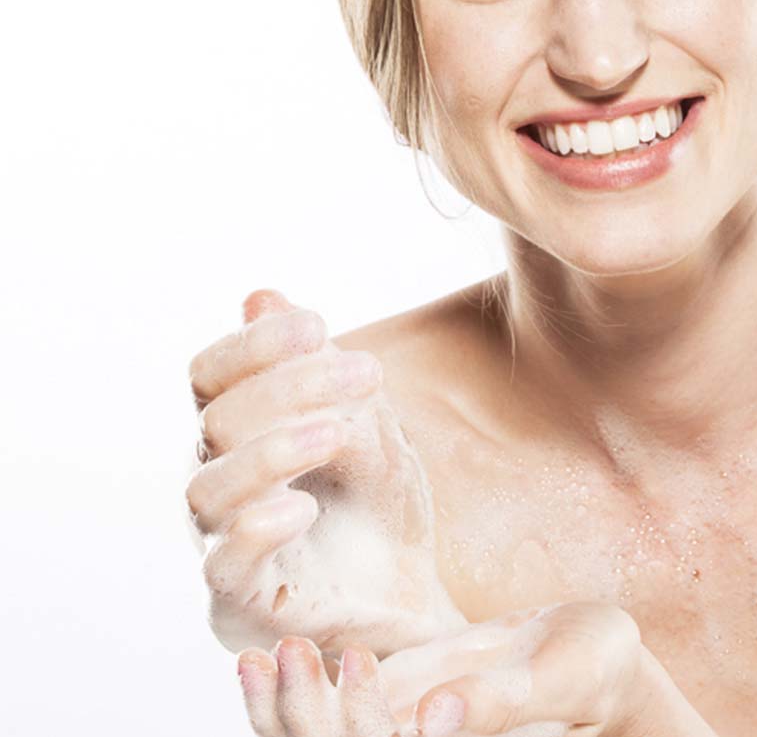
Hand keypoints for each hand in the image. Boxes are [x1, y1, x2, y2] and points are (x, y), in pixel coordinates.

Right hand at [185, 289, 467, 658]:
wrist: (407, 587)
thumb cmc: (375, 500)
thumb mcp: (365, 423)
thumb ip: (317, 370)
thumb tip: (261, 296)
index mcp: (237, 432)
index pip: (212, 376)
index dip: (254, 345)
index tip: (316, 324)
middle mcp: (217, 480)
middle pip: (218, 421)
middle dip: (291, 388)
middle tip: (367, 372)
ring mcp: (222, 541)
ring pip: (210, 489)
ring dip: (271, 452)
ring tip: (335, 432)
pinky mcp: (242, 600)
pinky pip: (225, 566)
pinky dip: (256, 532)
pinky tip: (302, 508)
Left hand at [236, 602, 679, 736]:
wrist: (585, 650)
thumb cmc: (594, 668)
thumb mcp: (560, 678)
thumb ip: (502, 701)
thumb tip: (438, 720)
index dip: (365, 729)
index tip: (359, 660)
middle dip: (306, 720)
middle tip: (288, 652)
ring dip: (287, 709)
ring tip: (267, 654)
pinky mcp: (388, 707)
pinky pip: (329, 712)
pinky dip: (297, 691)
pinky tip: (273, 653)